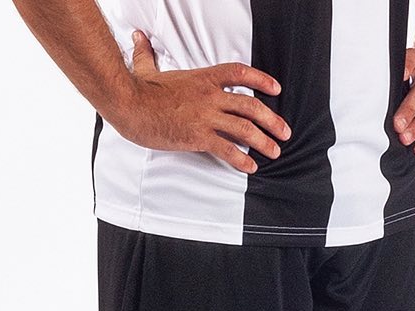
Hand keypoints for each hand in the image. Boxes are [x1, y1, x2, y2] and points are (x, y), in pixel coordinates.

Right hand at [110, 30, 291, 173]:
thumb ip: (147, 53)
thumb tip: (139, 37)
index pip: (239, 73)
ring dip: (263, 142)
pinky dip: (241, 159)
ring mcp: (205, 116)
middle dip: (271, 119)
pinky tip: (251, 167)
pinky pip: (226, 149)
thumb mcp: (147, 67)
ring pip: (244, 128)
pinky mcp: (198, 136)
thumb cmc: (139, 90)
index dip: (261, 80)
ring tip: (275, 152)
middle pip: (250, 106)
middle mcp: (210, 96)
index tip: (276, 89)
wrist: (130, 105)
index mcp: (203, 78)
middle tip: (284, 131)